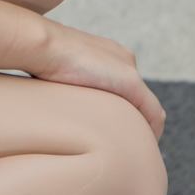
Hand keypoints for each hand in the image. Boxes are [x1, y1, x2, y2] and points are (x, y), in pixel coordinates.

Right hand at [28, 20, 166, 140]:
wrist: (43, 46)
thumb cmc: (41, 59)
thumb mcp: (57, 74)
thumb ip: (69, 85)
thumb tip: (58, 106)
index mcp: (107, 54)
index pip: (123, 85)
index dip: (123, 108)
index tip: (113, 128)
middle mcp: (123, 59)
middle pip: (138, 96)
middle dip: (135, 119)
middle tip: (126, 144)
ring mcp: (128, 69)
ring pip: (147, 105)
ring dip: (144, 127)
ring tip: (135, 149)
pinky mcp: (130, 81)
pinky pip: (153, 112)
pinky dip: (153, 130)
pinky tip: (146, 145)